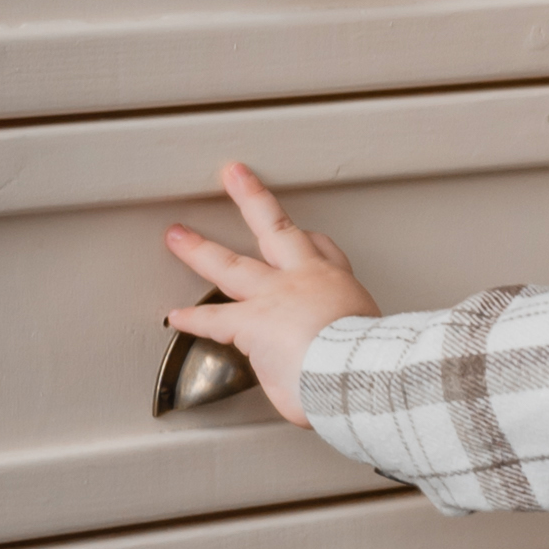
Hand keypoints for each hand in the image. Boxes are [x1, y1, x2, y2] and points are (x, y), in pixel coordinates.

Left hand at [165, 161, 380, 426]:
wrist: (359, 370)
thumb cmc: (371, 364)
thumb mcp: (373, 342)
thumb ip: (348, 347)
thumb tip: (342, 367)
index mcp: (337, 286)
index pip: (322, 250)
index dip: (309, 240)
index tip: (302, 233)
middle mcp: (304, 281)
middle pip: (275, 229)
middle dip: (253, 200)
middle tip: (235, 178)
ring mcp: (274, 298)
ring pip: (230, 265)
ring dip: (200, 249)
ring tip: (179, 236)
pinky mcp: (251, 323)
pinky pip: (214, 319)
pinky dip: (193, 319)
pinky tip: (176, 316)